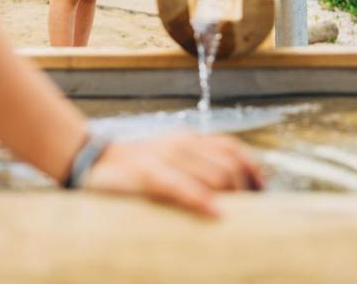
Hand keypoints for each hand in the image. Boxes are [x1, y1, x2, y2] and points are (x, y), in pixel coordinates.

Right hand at [83, 133, 263, 216]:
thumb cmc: (136, 168)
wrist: (94, 162)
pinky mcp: (148, 175)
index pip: (232, 148)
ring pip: (213, 175)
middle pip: (228, 166)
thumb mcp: (171, 158)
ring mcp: (165, 158)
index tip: (262, 189)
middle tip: (246, 213)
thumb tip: (232, 185)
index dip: (252, 168)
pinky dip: (202, 200)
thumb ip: (198, 164)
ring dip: (230, 198)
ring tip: (235, 218)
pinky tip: (216, 214)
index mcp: (188, 139)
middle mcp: (181, 144)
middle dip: (243, 190)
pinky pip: (182, 187)